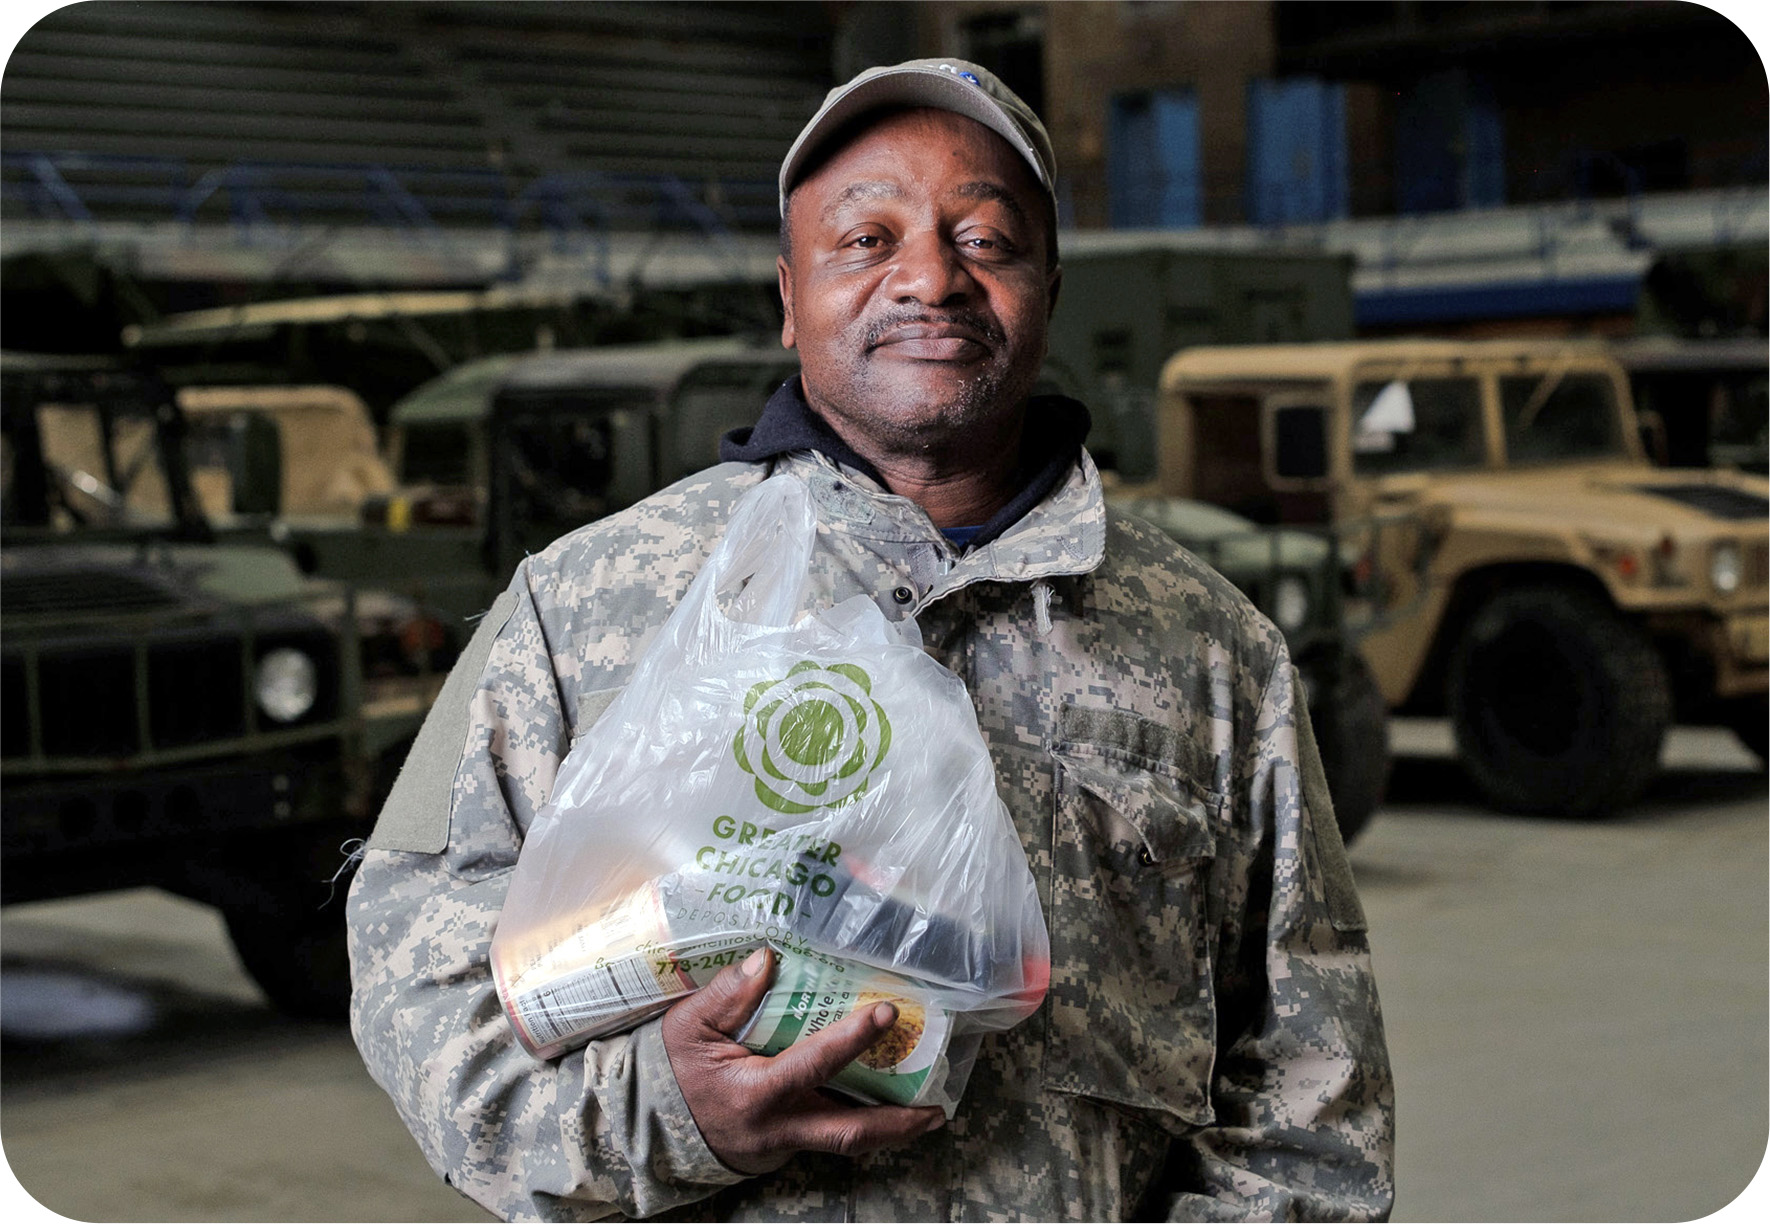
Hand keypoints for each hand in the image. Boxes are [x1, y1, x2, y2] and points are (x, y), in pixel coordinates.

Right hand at [660, 946, 946, 1174]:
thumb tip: (769, 958)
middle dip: (897, 1122)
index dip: (852, 1039)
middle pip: (848, 1132)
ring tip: (929, 1113)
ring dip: (890, 1131)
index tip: (887, 1012)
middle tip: (937, 1107)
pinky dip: (862, 1124)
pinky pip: (829, 1136)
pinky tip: (888, 1107)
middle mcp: (776, 1125)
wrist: (648, 1122)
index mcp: (753, 1092)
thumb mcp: (689, 1026)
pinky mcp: (785, 1146)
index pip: (811, 1064)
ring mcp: (783, 1143)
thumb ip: (728, 993)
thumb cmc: (671, 1070)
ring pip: (845, 1142)